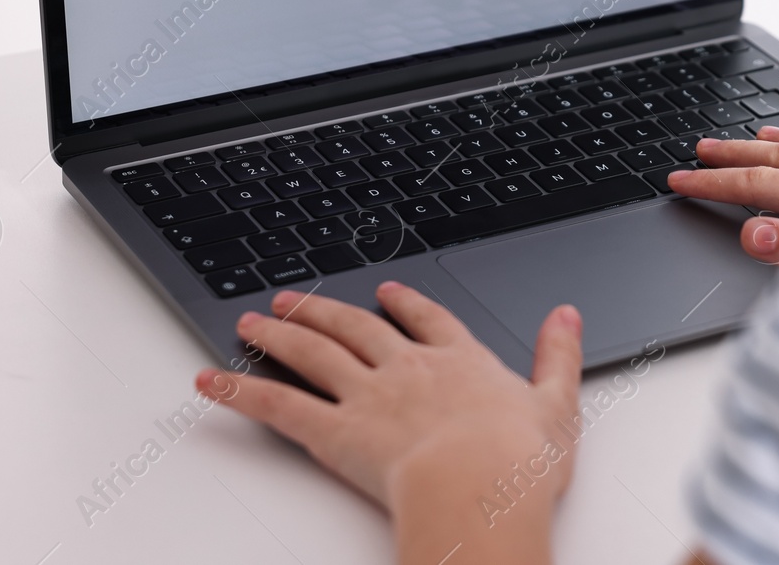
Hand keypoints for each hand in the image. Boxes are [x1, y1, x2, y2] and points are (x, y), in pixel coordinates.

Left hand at [196, 282, 582, 564]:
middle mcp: (407, 368)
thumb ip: (558, 356)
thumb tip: (566, 316)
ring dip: (279, 333)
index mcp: (460, 361)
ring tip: (252, 321)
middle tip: (294, 296)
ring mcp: (367, 395)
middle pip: (356, 327)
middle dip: (323, 309)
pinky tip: (212, 380)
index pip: (427, 320)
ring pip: (313, 352)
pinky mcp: (334, 431)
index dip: (405, 304)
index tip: (388, 292)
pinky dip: (240, 391)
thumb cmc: (517, 460)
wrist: (478, 485)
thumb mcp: (558, 403)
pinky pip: (277, 405)